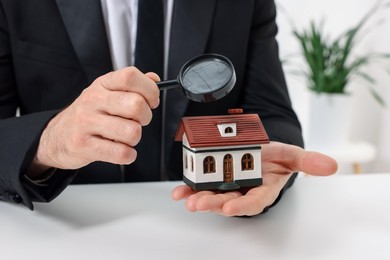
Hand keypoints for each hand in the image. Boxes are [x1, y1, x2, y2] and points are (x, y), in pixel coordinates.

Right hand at [28, 67, 159, 177]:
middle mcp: (93, 100)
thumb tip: (154, 79)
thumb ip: (132, 86)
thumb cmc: (89, 115)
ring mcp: (86, 122)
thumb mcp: (107, 93)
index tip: (152, 101)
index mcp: (102, 84)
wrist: (57, 137)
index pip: (130, 76)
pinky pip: (121, 153)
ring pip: (132, 132)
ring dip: (135, 139)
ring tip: (125, 137)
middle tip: (138, 122)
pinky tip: (121, 150)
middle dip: (146, 118)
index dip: (149, 89)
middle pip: (136, 105)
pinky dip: (128, 155)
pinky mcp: (84, 145)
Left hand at [171, 141, 337, 216]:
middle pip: (229, 201)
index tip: (232, 207)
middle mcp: (244, 190)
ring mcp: (227, 187)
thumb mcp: (291, 155)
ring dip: (198, 199)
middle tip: (199, 204)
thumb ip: (307, 161)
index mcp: (263, 187)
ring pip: (212, 196)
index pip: (256, 200)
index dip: (244, 205)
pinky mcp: (214, 181)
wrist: (260, 153)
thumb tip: (331, 166)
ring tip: (186, 199)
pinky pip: (200, 186)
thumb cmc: (275, 157)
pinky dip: (188, 190)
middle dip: (214, 204)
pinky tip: (178, 192)